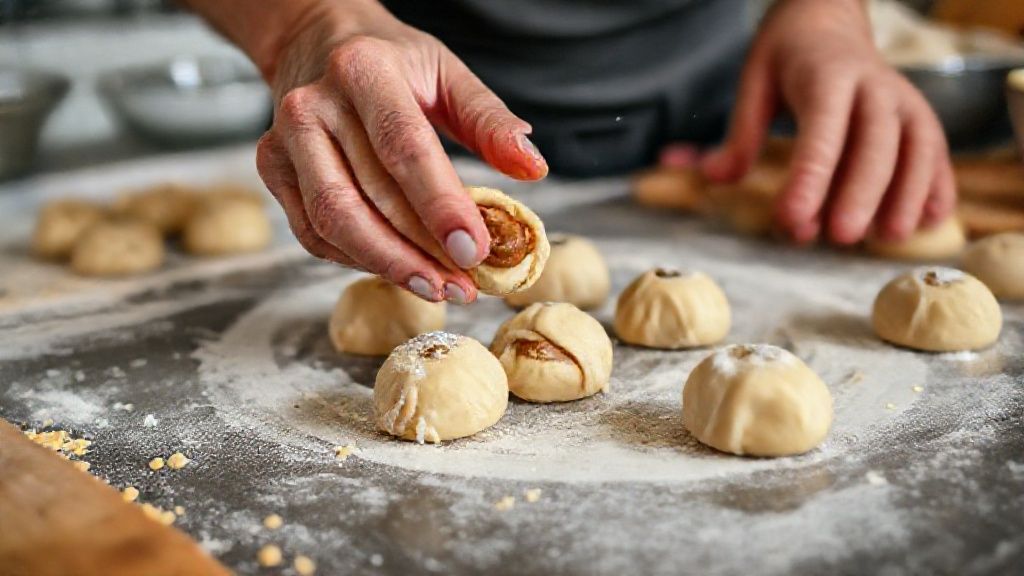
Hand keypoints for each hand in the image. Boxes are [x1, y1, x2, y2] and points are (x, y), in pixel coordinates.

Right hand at [251, 0, 547, 302]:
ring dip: (388, 265)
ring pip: (333, 222)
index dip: (440, 205)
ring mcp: (284, 139)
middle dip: (419, 252)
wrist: (318, 41)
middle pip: (367, 196)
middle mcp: (313, 104)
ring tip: (437, 287)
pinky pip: (313, 232)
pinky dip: (358, 260)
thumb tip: (532, 168)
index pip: (404, 147)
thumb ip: (490, 121)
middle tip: (464, 285)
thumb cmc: (392, 61)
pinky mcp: (271, 167)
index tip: (475, 250)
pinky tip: (398, 268)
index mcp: (364, 69)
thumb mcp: (448, 74)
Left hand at [702, 0, 955, 244]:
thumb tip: (711, 177)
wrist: (830, 21)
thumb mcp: (755, 83)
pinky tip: (930, 220)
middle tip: (842, 236)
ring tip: (888, 237)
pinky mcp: (922, 118)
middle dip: (861, 191)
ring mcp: (905, 101)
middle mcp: (874, 86)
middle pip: (876, 141)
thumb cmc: (788, 58)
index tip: (791, 218)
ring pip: (918, 146)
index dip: (808, 177)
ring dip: (907, 195)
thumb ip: (740, 135)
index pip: (821, 129)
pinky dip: (938, 185)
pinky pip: (937, 152)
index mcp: (827, 76)